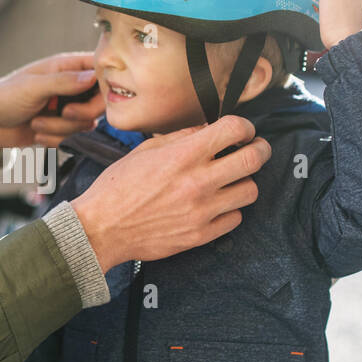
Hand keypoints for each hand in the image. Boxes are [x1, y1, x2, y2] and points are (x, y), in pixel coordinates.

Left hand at [0, 51, 104, 148]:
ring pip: (86, 123)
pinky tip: (37, 134)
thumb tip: (93, 77)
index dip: (102, 84)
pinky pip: (74, 138)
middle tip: (63, 113)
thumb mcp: (32, 87)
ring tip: (36, 123)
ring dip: (60, 129)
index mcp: (65, 67)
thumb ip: (63, 81)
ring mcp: (68, 108)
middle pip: (100, 101)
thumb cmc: (2, 98)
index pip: (99, 69)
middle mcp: (71, 87)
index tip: (89, 95)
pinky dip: (55, 140)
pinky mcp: (62, 129)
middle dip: (81, 112)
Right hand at [69, 116, 270, 272]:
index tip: (243, 131)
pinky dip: (230, 209)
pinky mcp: (201, 234)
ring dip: (244, 181)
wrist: (102, 228)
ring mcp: (202, 210)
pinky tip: (217, 204)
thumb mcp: (144, 150)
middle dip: (260, 149)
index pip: (234, 129)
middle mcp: (198, 181)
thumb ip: (180, 137)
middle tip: (255, 149)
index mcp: (183, 155)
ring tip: (232, 180)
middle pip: (253, 159)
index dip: (245, 126)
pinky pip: (235, 218)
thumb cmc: (117, 187)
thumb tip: (207, 130)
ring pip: (250, 190)